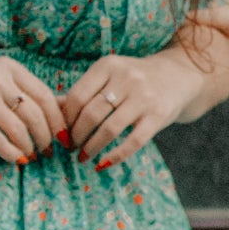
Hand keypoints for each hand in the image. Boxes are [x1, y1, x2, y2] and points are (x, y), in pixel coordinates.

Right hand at [0, 55, 67, 165]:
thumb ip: (23, 91)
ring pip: (19, 129)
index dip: (59, 119)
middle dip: (47, 137)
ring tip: (31, 155)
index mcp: (8, 66)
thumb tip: (65, 107)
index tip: (64, 136)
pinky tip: (16, 159)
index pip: (45, 95)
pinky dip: (11, 153)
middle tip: (49, 151)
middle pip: (36, 114)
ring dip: (29, 147)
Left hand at [61, 3, 228, 168]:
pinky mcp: (158, 116)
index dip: (65, 120)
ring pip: (109, 129)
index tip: (60, 134)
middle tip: (70, 148)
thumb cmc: (133, 80)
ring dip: (91, 147)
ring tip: (83, 157)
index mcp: (108, 65)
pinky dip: (115, 156)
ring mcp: (144, 97)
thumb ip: (82, 92)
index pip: (77, 96)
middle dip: (76, 136)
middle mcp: (126, 78)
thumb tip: (50, 111)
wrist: (178, 76)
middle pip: (90, 114)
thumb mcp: (108, 77)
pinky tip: (102, 164)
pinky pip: (133, 141)